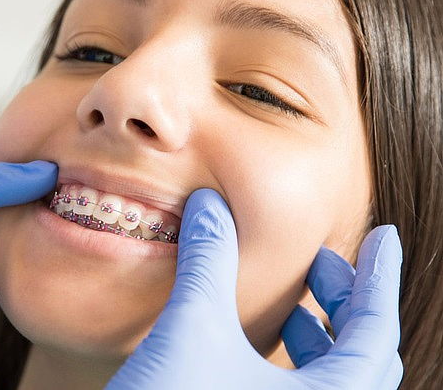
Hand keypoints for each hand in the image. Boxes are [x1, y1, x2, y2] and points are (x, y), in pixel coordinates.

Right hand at [106, 189, 402, 388]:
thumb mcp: (194, 327)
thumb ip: (208, 260)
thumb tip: (208, 205)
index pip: (377, 326)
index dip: (381, 274)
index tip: (383, 236)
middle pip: (364, 354)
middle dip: (346, 300)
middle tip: (320, 263)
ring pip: (337, 379)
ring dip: (322, 332)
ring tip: (295, 303)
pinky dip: (298, 361)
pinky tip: (263, 342)